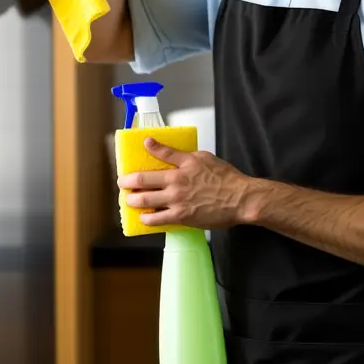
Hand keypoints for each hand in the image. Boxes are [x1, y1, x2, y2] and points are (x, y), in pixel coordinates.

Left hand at [118, 137, 255, 229]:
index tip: (144, 144)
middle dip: (128, 181)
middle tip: (123, 182)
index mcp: (184, 165)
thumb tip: (173, 153)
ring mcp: (176, 200)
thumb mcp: (205, 158)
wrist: (240, 199)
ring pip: (145, 200)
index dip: (150, 147)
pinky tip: (144, 218)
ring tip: (130, 200)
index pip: (161, 152)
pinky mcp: (180, 217)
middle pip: (143, 179)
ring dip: (133, 200)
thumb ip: (185, 156)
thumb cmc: (227, 179)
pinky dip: (147, 218)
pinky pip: (156, 219)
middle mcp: (176, 182)